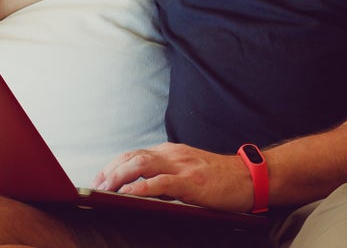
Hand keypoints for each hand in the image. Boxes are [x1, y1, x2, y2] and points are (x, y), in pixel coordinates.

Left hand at [91, 143, 254, 212]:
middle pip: (133, 157)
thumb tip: (141, 188)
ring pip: (142, 164)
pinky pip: (163, 182)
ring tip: (105, 189)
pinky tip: (130, 194)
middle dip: (110, 171)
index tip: (99, 179)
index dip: (114, 165)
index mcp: (171, 152)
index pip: (134, 154)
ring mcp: (182, 167)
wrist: (250, 178)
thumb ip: (168, 175)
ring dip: (120, 177)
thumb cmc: (221, 179)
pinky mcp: (192, 182)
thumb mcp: (190, 170)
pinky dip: (143, 187)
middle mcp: (173, 155)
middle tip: (95, 187)